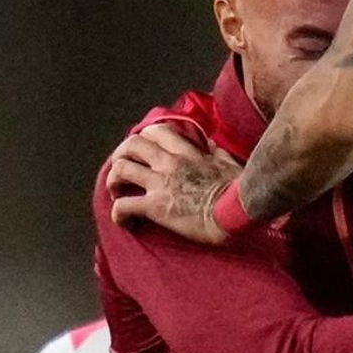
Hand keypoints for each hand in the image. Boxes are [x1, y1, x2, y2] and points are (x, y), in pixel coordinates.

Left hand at [107, 126, 238, 243]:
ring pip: (121, 169)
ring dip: (113, 181)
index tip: (142, 153)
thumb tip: (210, 143)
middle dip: (120, 156)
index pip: (155, 131)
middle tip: (122, 172)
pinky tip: (125, 222)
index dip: (142, 139)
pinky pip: (123, 205)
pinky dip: (118, 213)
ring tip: (117, 193)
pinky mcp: (156, 207)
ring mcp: (160, 183)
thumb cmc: (238, 190)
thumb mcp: (228, 162)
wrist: (237, 213)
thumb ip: (215, 151)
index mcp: (186, 151)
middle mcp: (169, 162)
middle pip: (131, 144)